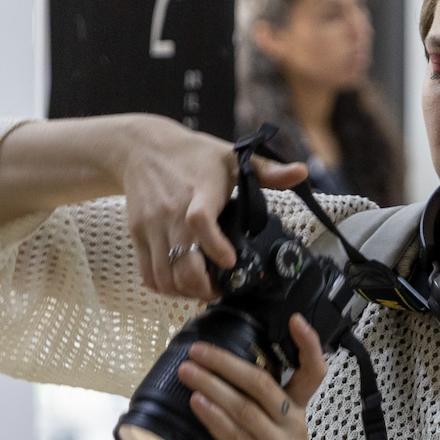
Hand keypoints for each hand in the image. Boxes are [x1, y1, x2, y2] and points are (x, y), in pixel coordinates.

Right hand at [114, 115, 307, 298]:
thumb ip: (268, 170)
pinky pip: (147, 274)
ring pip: (164, 275)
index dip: (216, 247)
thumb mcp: (233, 156)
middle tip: (223, 288)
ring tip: (205, 289)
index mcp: (198, 192)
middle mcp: (171, 212)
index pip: (200, 221)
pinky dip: (165, 287)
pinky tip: (182, 284)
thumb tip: (302, 172)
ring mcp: (151, 226)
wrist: (142, 148)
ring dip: (185, 291)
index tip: (231, 261)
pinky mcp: (137, 235)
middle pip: (180, 262)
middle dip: (204, 285)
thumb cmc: (193, 155)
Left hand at [179, 313, 333, 439]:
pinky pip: (235, 437)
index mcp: (299, 411)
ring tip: (187, 371)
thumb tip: (224, 379)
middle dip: (228, 362)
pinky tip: (197, 404)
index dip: (309, 344)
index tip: (296, 319)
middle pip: (263, 384)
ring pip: (244, 408)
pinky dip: (215, 418)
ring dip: (212, 386)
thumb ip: (261, 408)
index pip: (314, 371)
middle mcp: (292, 425)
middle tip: (199, 348)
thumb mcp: (282, 434)